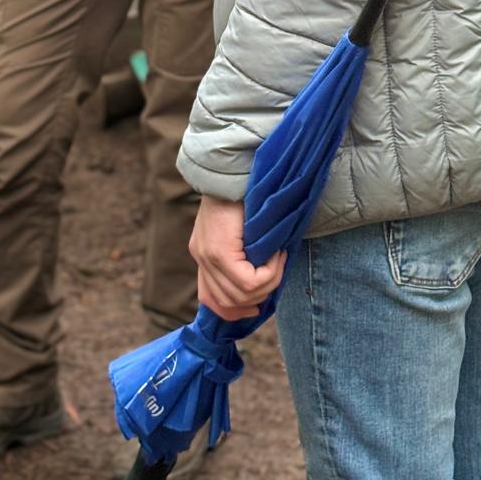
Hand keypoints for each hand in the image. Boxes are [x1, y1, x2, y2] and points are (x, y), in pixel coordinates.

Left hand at [189, 195, 285, 320]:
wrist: (237, 168)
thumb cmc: (246, 191)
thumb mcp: (239, 227)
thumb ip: (240, 252)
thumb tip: (257, 286)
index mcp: (203, 253)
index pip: (211, 300)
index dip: (235, 311)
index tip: (256, 307)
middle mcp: (201, 257)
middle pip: (228, 303)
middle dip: (259, 297)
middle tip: (276, 272)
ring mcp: (207, 255)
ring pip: (241, 294)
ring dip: (267, 283)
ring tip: (279, 260)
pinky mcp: (219, 251)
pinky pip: (248, 281)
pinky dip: (268, 273)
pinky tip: (277, 254)